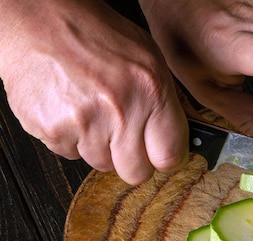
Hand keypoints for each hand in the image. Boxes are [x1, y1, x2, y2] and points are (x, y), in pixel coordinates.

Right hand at [0, 0, 188, 184]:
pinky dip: (69, 138)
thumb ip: (165, 101)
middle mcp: (120, 109)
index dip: (164, 159)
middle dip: (131, 160)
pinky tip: (69, 109)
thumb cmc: (92, 34)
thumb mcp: (147, 58)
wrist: (36, 19)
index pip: (170, 156)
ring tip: (90, 110)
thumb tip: (181, 137)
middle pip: (136, 173)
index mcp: (151, 91)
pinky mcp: (52, 129)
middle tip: (122, 137)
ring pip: (101, 164)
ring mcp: (85, 122)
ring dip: (97, 145)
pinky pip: (69, 154)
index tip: (159, 155)